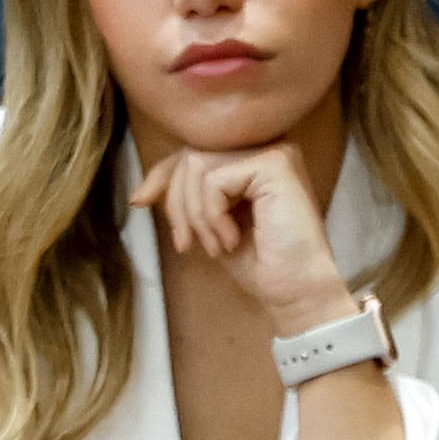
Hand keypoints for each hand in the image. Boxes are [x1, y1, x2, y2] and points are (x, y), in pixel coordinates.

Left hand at [129, 139, 358, 337]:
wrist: (298, 293)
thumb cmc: (263, 265)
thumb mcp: (212, 224)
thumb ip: (189, 197)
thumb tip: (143, 191)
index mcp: (255, 158)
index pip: (194, 152)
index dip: (162, 176)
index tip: (140, 202)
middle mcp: (268, 146)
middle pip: (190, 156)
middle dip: (178, 203)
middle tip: (189, 244)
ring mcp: (274, 151)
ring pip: (196, 165)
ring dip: (196, 214)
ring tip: (216, 246)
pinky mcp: (275, 164)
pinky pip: (213, 179)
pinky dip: (212, 216)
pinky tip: (232, 240)